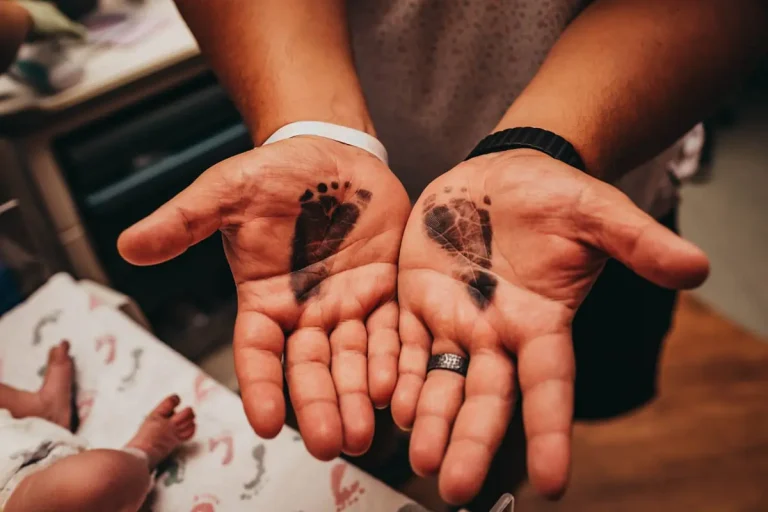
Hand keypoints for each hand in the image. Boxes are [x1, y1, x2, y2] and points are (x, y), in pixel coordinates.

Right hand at [118, 137, 409, 459]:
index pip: (258, 352)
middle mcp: (306, 312)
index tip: (265, 424)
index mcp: (264, 299)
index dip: (261, 387)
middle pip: (311, 368)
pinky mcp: (385, 289)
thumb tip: (128, 246)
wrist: (331, 154)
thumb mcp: (226, 193)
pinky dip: (392, 359)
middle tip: (330, 443)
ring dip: (359, 396)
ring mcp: (347, 304)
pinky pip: (392, 330)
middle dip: (319, 406)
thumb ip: (184, 221)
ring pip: (353, 359)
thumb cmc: (275, 174)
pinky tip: (395, 387)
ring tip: (365, 433)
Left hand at [393, 149, 708, 502]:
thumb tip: (697, 267)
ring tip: (419, 457)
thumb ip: (636, 241)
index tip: (552, 482)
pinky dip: (395, 373)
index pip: (548, 383)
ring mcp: (454, 319)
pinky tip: (388, 403)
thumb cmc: (552, 195)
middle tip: (457, 486)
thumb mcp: (595, 212)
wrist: (498, 176)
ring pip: (440, 379)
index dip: (550, 431)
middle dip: (474, 440)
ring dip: (430, 419)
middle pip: (486, 396)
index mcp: (541, 320)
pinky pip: (402, 343)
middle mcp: (497, 332)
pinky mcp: (417, 300)